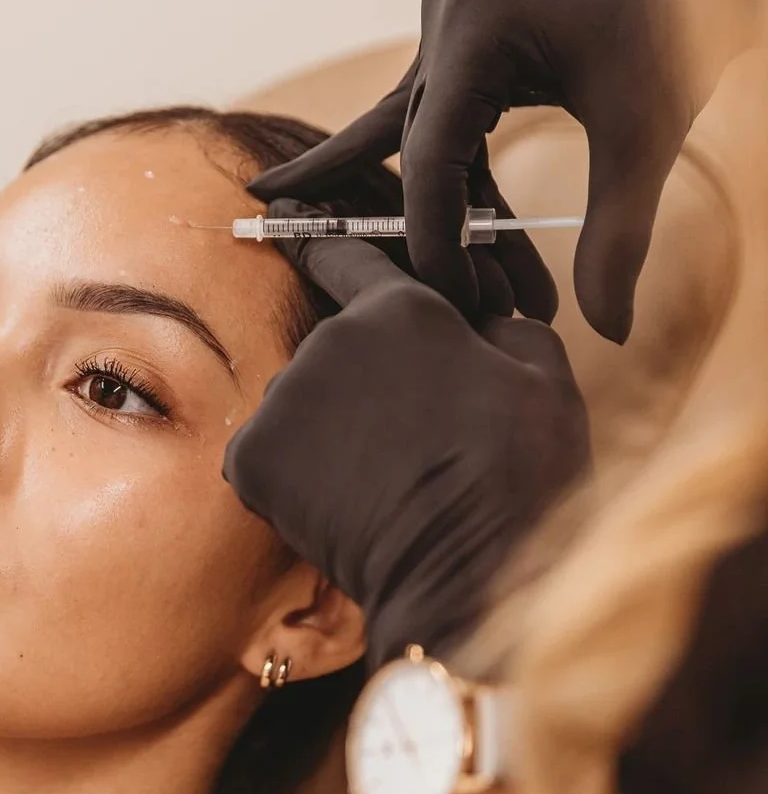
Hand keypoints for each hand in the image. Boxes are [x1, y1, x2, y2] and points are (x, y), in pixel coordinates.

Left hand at [223, 205, 589, 664]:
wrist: (468, 575)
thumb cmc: (521, 478)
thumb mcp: (542, 377)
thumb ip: (500, 323)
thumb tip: (483, 313)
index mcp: (403, 307)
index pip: (347, 256)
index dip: (322, 240)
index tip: (284, 218)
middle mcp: (330, 338)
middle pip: (333, 348)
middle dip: (360, 385)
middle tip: (406, 444)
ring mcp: (284, 398)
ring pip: (300, 405)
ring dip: (327, 434)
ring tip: (380, 483)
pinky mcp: (250, 458)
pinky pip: (268, 457)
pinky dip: (292, 479)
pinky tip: (339, 506)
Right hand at [249, 0, 767, 342]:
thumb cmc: (676, 36)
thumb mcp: (645, 140)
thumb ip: (619, 235)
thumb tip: (608, 332)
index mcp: (480, 18)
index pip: (431, 149)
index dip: (433, 232)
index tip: (448, 297)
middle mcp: (447, 14)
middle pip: (409, 145)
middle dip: (419, 225)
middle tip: (366, 270)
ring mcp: (447, 24)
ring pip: (416, 138)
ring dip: (434, 210)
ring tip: (373, 257)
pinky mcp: (460, 41)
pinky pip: (436, 123)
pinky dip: (446, 181)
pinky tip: (387, 219)